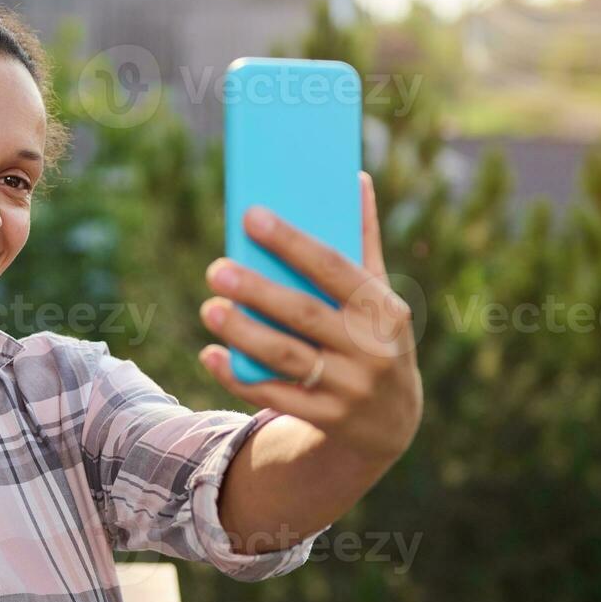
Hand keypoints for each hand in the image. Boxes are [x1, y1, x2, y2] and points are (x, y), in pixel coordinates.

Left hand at [199, 170, 422, 465]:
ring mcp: (349, 390)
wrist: (391, 423)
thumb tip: (355, 178)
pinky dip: (239, 377)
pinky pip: (274, 397)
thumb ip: (364, 242)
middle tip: (215, 269)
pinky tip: (210, 354)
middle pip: (305, 314)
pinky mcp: (325, 420)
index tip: (250, 215)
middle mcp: (370, 350)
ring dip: (244, 333)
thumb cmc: (375, 339)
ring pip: (287, 358)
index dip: (292, 241)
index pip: (335, 268)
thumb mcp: (379, 297)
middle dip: (258, 290)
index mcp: (384, 309)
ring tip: (209, 307)